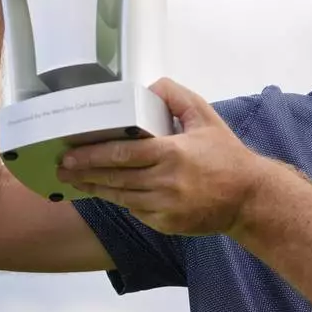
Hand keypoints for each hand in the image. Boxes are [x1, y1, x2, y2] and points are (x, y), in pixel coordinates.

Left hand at [56, 78, 267, 235]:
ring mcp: (164, 206)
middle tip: (62, 168)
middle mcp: (165, 182)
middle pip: (114, 178)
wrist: (249, 198)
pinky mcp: (166, 223)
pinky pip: (135, 210)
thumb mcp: (206, 118)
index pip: (123, 153)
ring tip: (75, 181)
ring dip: (96, 189)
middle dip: (84, 172)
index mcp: (172, 153)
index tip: (71, 153)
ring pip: (120, 197)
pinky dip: (121, 201)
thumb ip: (177, 97)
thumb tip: (150, 88)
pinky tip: (108, 193)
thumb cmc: (227, 157)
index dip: (93, 154)